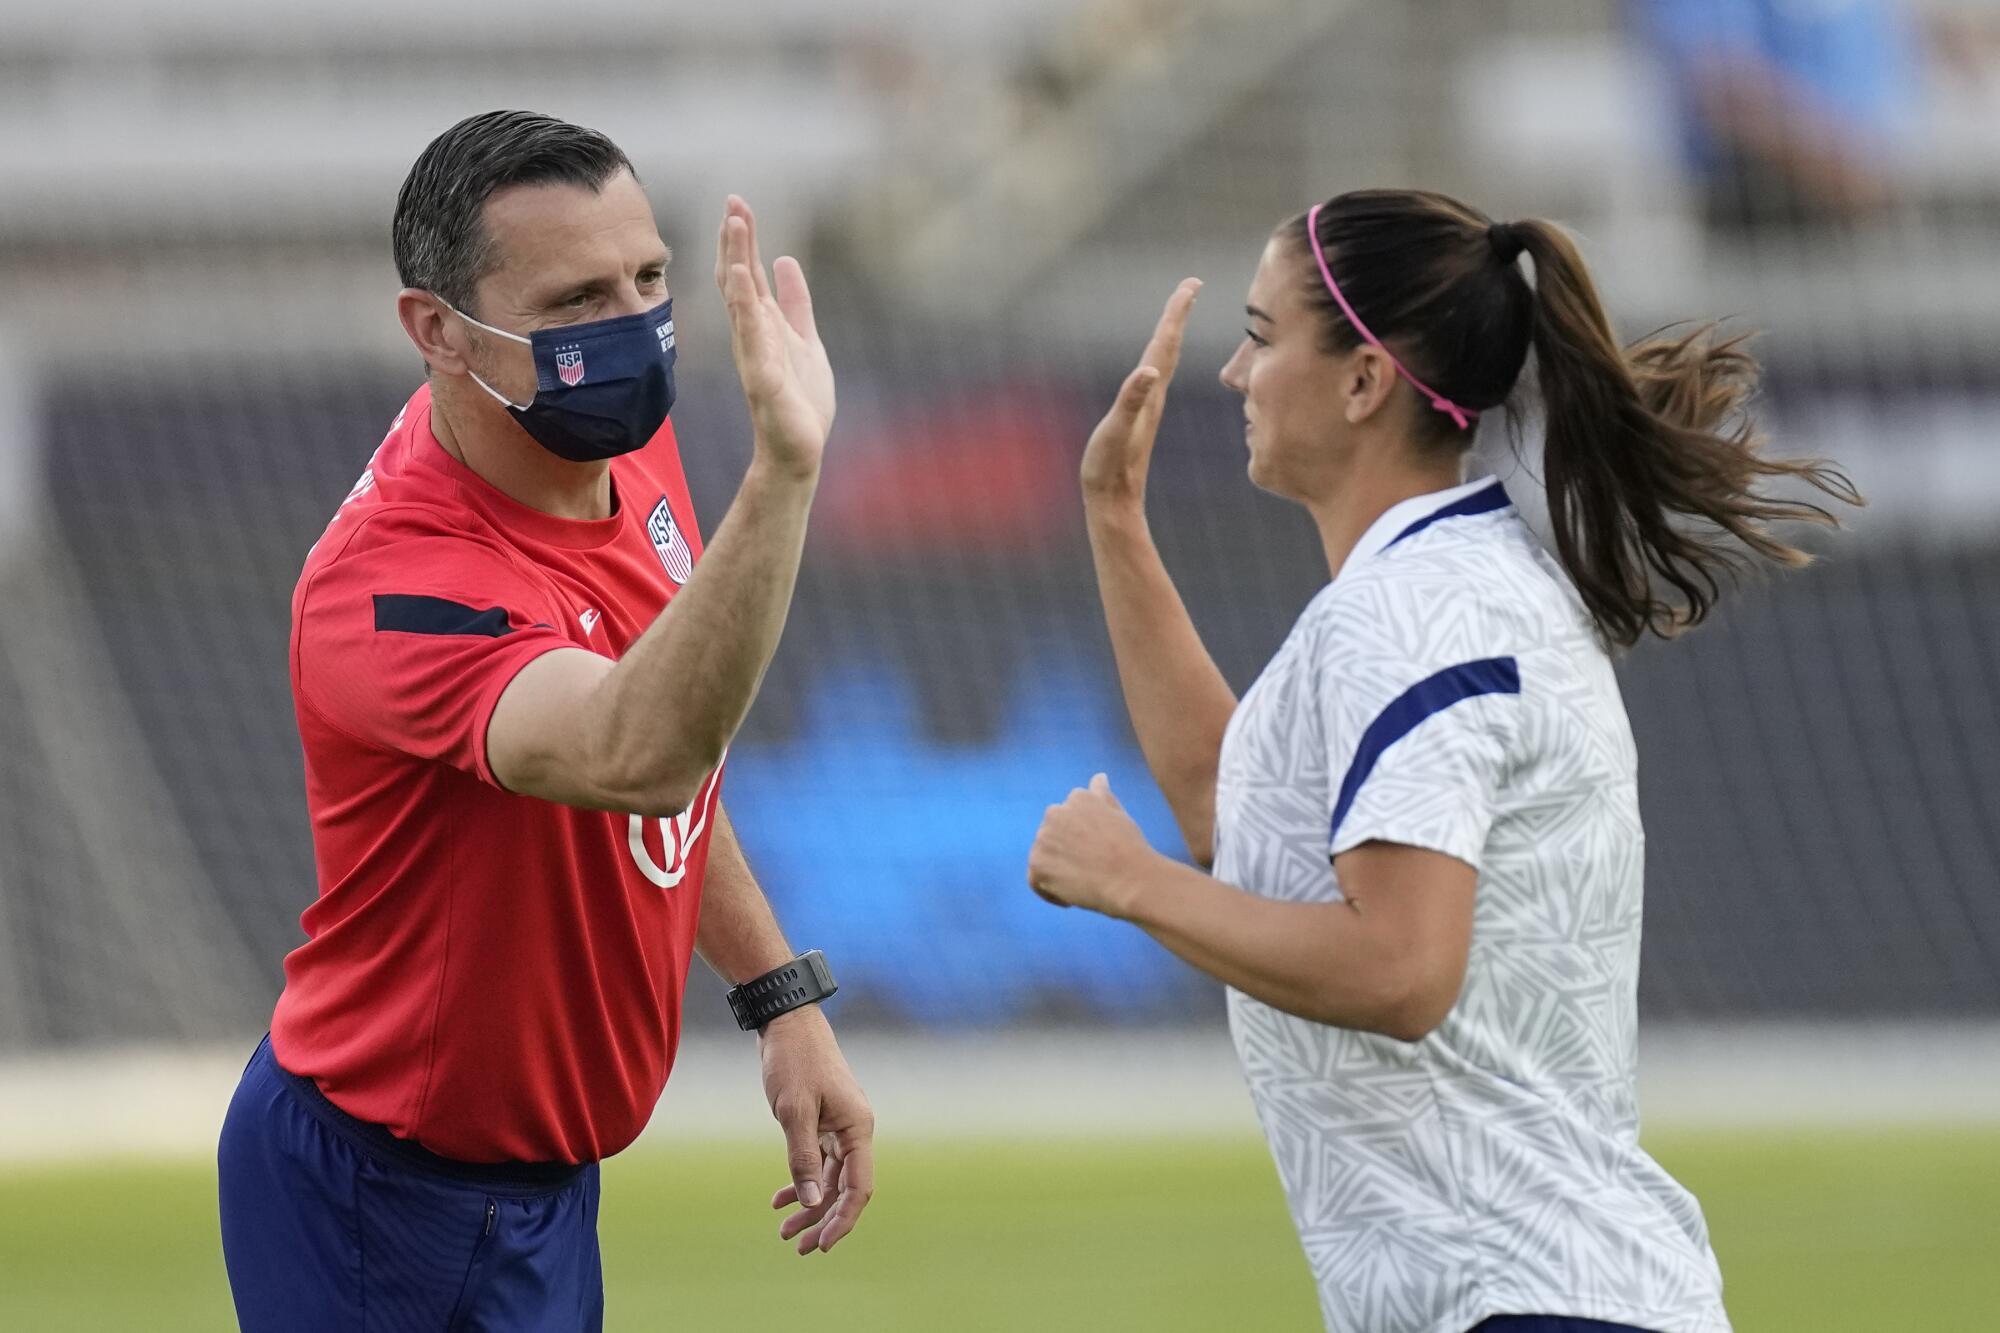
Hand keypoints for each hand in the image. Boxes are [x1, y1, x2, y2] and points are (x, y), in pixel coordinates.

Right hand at [715, 195, 835, 477]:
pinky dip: (745, 305)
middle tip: (733, 201)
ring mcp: (754, 353)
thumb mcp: (806, 340)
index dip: (743, 240)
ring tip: (734, 225)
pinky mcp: (762, 376)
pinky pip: (751, 335)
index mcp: (763, 325)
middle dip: (736, 240)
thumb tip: (785, 261)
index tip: (738, 204)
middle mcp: (752, 334)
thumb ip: (795, 303)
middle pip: (739, 278)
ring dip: (736, 260)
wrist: (799, 449)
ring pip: (740, 299)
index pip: (748, 274)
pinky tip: (739, 277)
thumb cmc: (801, 400)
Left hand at [759, 1005, 873, 1254]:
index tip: (822, 1244)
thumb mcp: (793, 1111)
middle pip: (845, 1188)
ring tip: (784, 1232)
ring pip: (830, 1178)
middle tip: (798, 1247)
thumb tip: (812, 1201)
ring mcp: (839, 1126)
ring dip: (809, 1204)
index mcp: (858, 1128)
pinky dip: (801, 1181)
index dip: (843, 1220)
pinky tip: (780, 1199)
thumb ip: (803, 1158)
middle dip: (823, 1219)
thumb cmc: (793, 1062)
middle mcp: (854, 1131)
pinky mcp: (823, 1121)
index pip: (859, 1187)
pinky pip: (818, 1161)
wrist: (787, 1022)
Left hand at [1027, 773, 1155, 917]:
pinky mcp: (1037, 866)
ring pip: (1043, 857)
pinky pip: (1035, 881)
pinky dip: (1049, 891)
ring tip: (1083, 884)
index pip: (1070, 818)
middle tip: (1091, 868)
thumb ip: (1102, 794)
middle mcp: (1055, 813)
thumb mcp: (1118, 813)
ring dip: (1058, 870)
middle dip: (1067, 851)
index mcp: (1076, 798)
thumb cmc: (1130, 848)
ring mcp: (1043, 839)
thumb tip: (1098, 776)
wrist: (1130, 880)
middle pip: (1054, 837)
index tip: (1097, 851)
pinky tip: (1070, 898)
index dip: (1082, 838)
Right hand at [1080, 278, 1200, 503]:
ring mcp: (1149, 406)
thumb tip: (1149, 370)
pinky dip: (1159, 358)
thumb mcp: (1116, 432)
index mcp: (1150, 393)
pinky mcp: (1141, 416)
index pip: (1165, 344)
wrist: (1114, 502)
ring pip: (1164, 360)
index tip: (1191, 283)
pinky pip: (1154, 376)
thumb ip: (1131, 401)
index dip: (1176, 313)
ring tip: (1177, 313)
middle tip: (1190, 285)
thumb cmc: (1109, 468)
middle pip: (1169, 346)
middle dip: (1177, 314)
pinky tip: (1157, 361)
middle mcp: (1154, 395)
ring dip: (1171, 334)